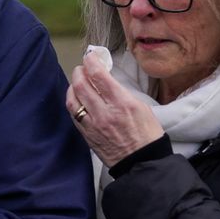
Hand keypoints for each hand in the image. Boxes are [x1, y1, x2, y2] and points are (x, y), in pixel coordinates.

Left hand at [66, 52, 163, 166]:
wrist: (142, 162)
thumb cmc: (147, 134)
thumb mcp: (142, 107)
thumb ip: (121, 93)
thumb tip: (106, 81)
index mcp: (122, 103)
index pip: (98, 75)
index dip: (91, 61)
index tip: (90, 56)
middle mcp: (105, 113)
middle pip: (81, 84)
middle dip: (79, 71)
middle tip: (82, 67)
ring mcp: (93, 125)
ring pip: (72, 99)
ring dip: (72, 86)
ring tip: (77, 82)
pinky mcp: (87, 135)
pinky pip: (73, 114)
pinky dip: (72, 102)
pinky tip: (76, 98)